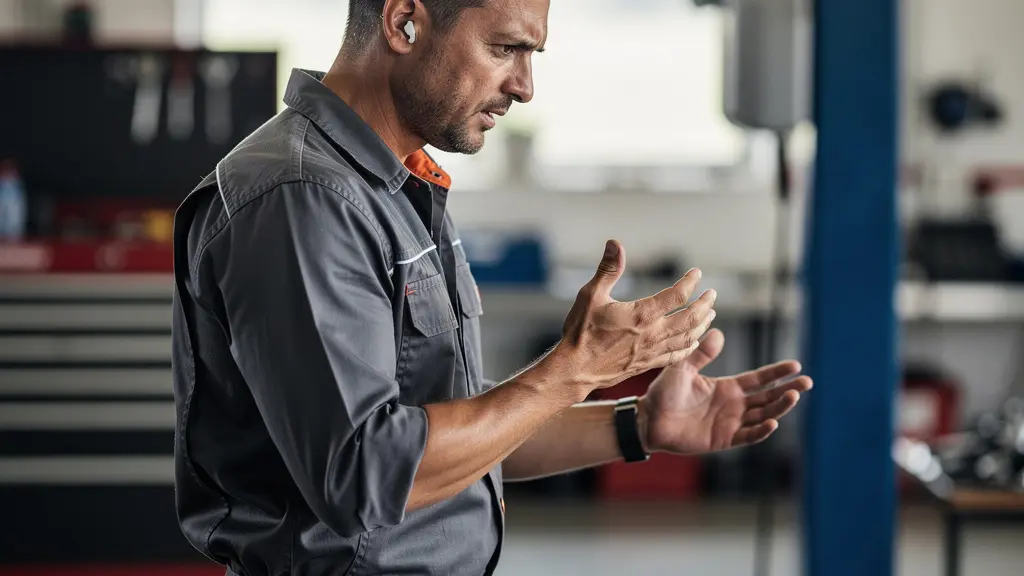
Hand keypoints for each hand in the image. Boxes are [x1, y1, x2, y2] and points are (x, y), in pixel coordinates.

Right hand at [546, 239, 716, 396]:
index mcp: (642, 315)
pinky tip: (694, 343)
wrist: (574, 371)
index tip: (696, 274)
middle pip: (690, 319)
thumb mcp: (590, 295)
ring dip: (702, 325)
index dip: (690, 283)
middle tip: (712, 295)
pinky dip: (690, 347)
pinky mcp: (647, 364)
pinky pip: (676, 356)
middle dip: (705, 305)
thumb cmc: (581, 333)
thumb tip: (615, 243)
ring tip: (711, 315)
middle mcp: (652, 335)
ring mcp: (651, 352)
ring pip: (688, 338)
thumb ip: (608, 269)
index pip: (677, 296)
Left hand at [640, 328, 812, 453]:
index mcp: (726, 387)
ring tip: (794, 397)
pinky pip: (748, 436)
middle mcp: (733, 405)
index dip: (777, 373)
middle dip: (788, 390)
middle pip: (767, 397)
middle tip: (807, 382)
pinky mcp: (723, 440)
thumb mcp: (682, 368)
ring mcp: (730, 423)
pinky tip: (773, 422)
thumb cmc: (663, 393)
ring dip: (779, 407)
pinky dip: (761, 430)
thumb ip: (701, 354)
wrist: (649, 420)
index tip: (795, 366)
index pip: (758, 379)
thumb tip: (719, 332)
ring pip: (763, 415)